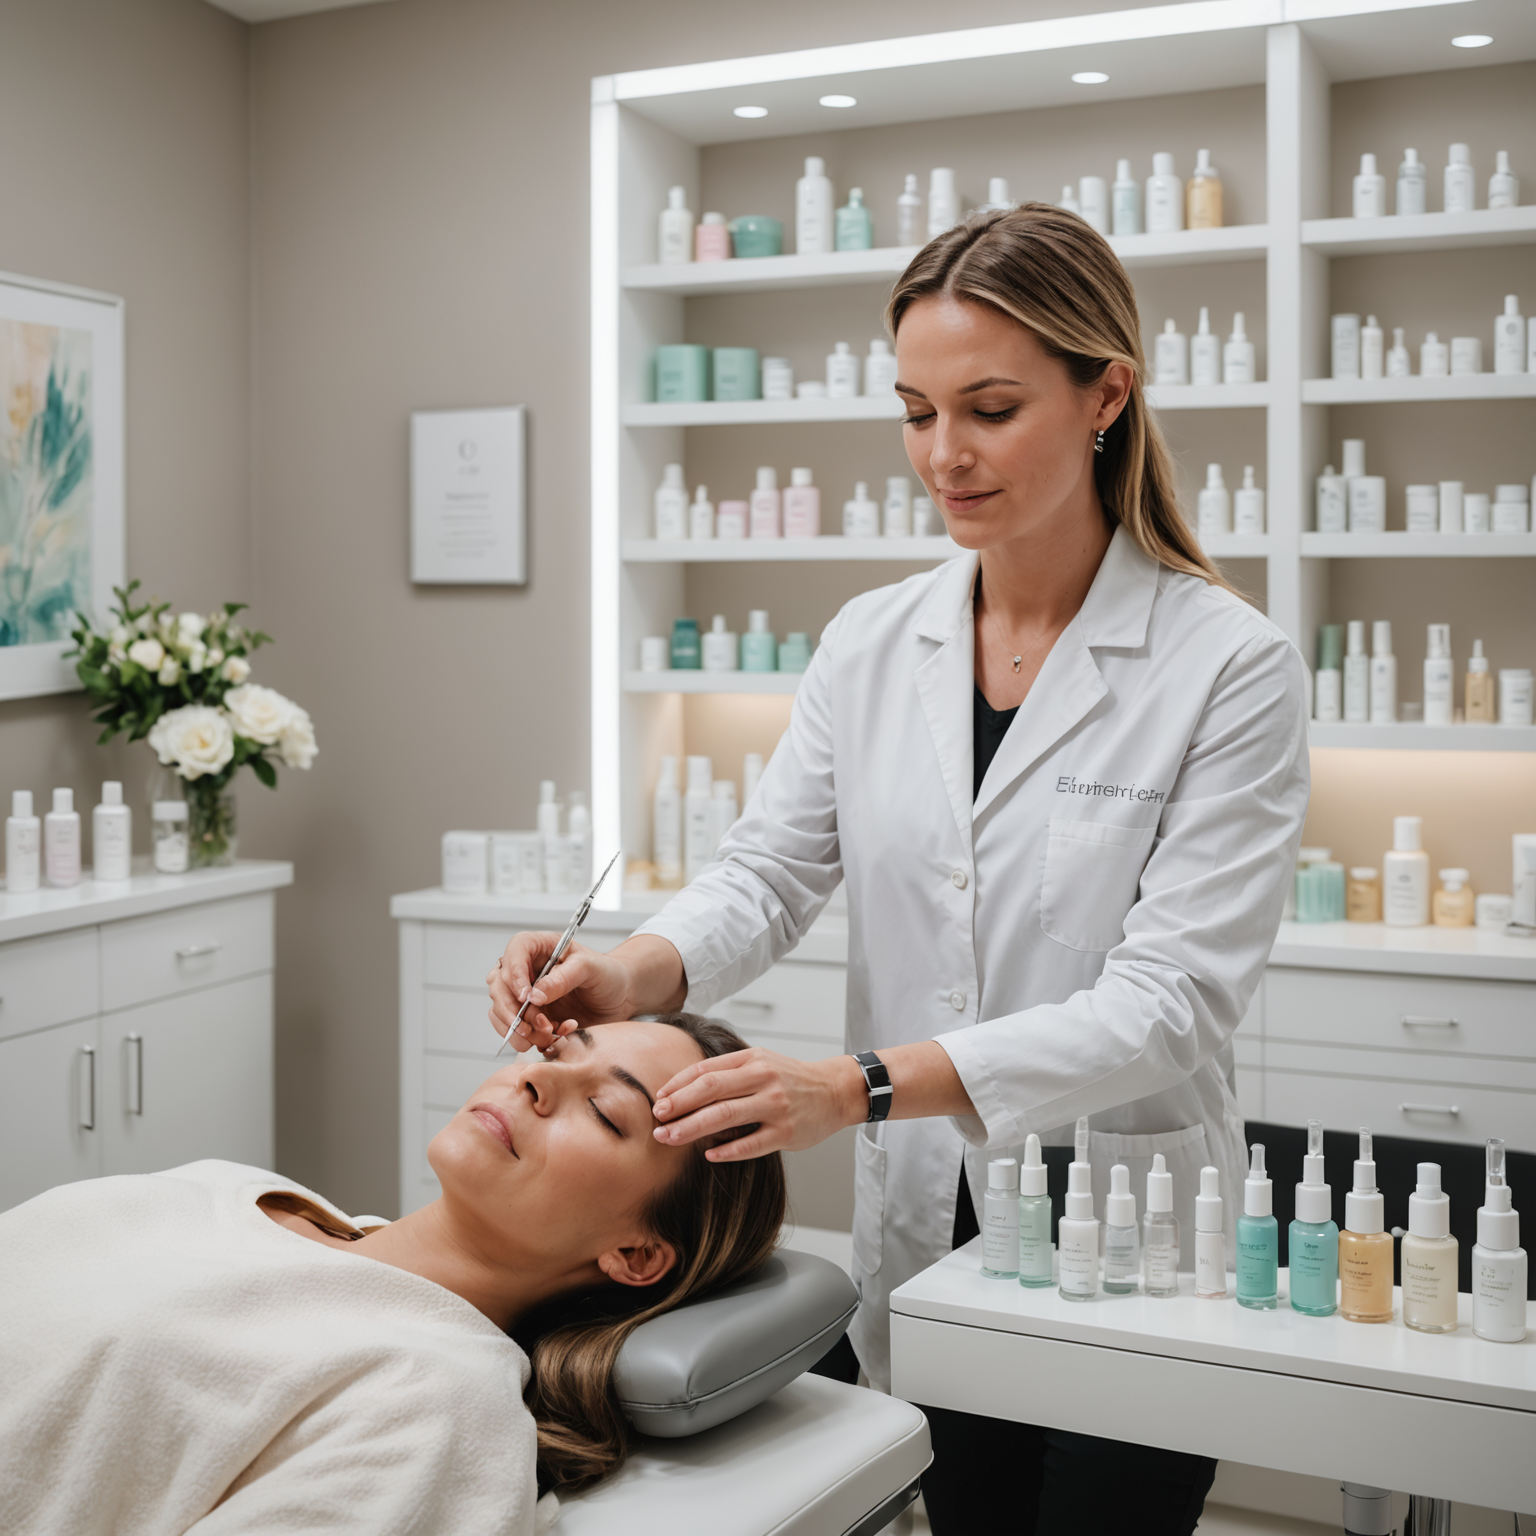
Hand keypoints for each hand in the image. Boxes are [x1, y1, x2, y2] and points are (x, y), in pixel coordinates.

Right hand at [487, 933, 637, 1052]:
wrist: (620, 999)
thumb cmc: (608, 974)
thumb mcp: (591, 968)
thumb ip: (564, 978)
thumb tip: (534, 995)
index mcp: (539, 948)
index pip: (514, 952)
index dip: (514, 974)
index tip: (525, 997)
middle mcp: (527, 971)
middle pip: (498, 985)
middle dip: (512, 1010)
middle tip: (534, 1025)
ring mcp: (526, 996)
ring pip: (501, 1012)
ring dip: (519, 1029)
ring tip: (548, 1034)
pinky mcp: (530, 1018)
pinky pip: (516, 1031)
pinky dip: (531, 1039)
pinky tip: (556, 1036)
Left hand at [649, 1047, 865, 1161]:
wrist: (834, 1090)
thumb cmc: (790, 1078)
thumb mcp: (761, 1062)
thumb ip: (729, 1072)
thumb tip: (685, 1089)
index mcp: (752, 1059)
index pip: (706, 1070)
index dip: (678, 1085)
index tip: (659, 1100)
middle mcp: (763, 1078)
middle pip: (711, 1090)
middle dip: (678, 1106)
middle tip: (656, 1120)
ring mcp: (775, 1106)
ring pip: (725, 1116)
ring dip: (692, 1128)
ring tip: (669, 1138)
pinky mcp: (786, 1132)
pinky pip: (750, 1143)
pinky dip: (727, 1150)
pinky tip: (708, 1155)